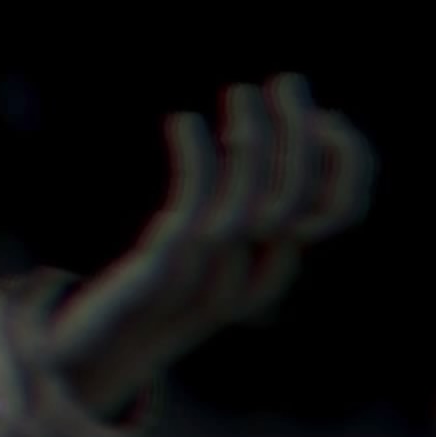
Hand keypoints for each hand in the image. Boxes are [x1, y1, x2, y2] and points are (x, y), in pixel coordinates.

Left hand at [41, 73, 375, 420]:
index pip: (337, 213)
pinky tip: (183, 122)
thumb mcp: (202, 250)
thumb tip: (259, 137)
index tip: (326, 114)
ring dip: (252, 143)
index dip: (344, 163)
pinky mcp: (163, 274)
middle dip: (297, 137)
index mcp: (271, 270)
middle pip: (295, 202)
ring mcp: (207, 278)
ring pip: (250, 206)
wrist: (91, 353)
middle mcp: (250, 278)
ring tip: (242, 92)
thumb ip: (237, 209)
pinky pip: (190, 212)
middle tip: (287, 83)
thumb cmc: (147, 291)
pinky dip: (194, 163)